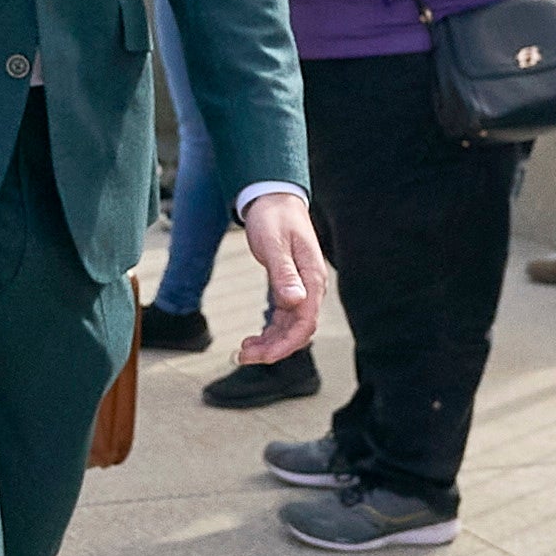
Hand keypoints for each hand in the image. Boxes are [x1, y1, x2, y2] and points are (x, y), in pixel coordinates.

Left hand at [232, 189, 328, 362]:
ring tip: (244, 351)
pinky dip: (270, 331)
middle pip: (299, 331)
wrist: (273, 198)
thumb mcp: (274, 244)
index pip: (305, 323)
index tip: (263, 357)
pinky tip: (253, 339)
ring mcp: (302, 289)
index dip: (285, 345)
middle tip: (244, 357)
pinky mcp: (291, 288)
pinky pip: (284, 319)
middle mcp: (311, 287)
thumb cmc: (273, 217)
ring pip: (290, 328)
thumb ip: (284, 274)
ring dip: (270, 343)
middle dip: (274, 349)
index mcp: (312, 278)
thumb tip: (295, 302)